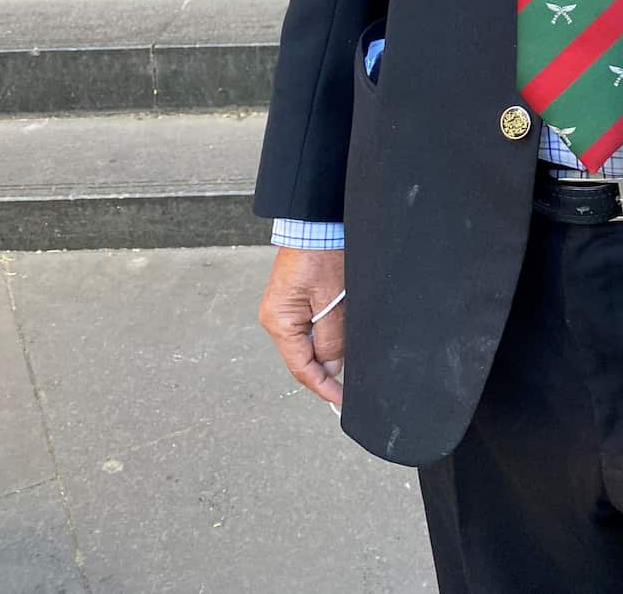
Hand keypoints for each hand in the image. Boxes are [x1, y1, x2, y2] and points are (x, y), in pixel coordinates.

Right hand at [258, 246, 345, 407]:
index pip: (302, 367)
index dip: (323, 387)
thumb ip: (331, 338)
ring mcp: (281, 310)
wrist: (314, 223)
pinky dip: (321, 338)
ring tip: (345, 362)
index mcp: (280, 321)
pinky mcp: (290, 301)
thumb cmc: (320, 253)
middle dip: (324, 372)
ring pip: (305, 345)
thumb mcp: (332, 300)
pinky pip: (305, 329)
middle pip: (301, 359)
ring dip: (324, 353)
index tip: (340, 400)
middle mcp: (275, 318)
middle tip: (346, 386)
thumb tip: (332, 367)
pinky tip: (335, 339)